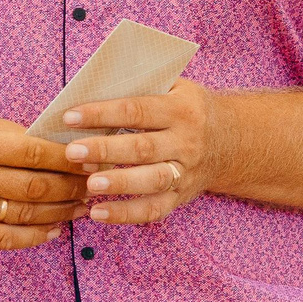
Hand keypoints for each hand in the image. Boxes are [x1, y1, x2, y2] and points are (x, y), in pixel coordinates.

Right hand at [0, 112, 86, 248]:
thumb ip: (17, 137)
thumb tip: (67, 152)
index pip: (34, 154)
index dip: (68, 161)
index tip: (93, 161)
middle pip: (34, 188)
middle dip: (71, 188)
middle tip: (93, 186)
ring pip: (24, 215)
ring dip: (60, 213)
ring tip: (81, 208)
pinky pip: (5, 239)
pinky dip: (34, 237)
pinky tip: (53, 230)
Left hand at [61, 78, 222, 224]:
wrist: (233, 141)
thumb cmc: (186, 109)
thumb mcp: (174, 88)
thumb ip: (139, 87)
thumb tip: (88, 89)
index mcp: (180, 110)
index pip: (136, 111)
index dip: (102, 114)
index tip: (69, 117)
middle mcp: (186, 142)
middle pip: (143, 148)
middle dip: (105, 150)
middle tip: (72, 152)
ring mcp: (185, 172)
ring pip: (151, 180)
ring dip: (119, 184)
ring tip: (89, 185)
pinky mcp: (180, 196)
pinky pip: (154, 209)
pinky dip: (126, 214)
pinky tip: (97, 213)